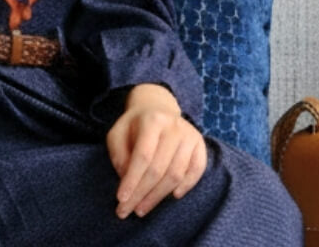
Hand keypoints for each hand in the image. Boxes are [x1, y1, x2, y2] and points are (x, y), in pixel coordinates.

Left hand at [105, 84, 207, 217]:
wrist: (158, 108)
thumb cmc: (134, 126)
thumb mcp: (118, 134)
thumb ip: (119, 155)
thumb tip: (127, 179)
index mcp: (152, 121)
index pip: (143, 156)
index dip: (132, 180)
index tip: (121, 199)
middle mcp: (175, 127)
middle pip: (159, 169)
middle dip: (142, 194)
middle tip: (128, 210)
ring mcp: (190, 136)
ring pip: (177, 174)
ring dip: (158, 196)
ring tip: (142, 208)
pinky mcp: (200, 145)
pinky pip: (197, 170)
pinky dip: (186, 186)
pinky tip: (172, 196)